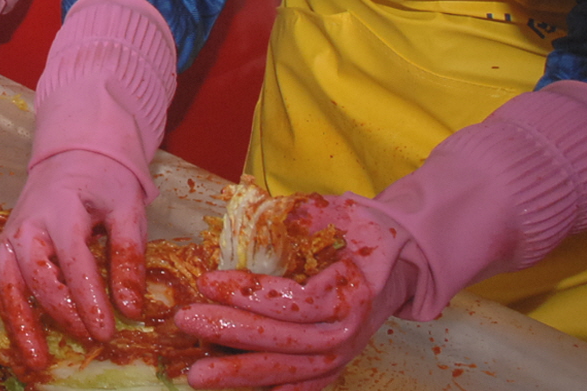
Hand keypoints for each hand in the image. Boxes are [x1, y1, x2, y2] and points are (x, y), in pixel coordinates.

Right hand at [0, 149, 152, 369]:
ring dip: (20, 321)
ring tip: (36, 358)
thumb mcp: (128, 210)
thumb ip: (128, 257)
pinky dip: (6, 308)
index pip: (72, 260)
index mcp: (61, 209)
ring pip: (6, 281)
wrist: (72, 155)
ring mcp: (10, 233)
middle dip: (62, 313)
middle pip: (36, 275)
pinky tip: (20, 335)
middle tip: (90, 340)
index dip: (89, 299)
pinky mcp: (4, 243)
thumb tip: (131, 308)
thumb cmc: (104, 182)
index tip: (107, 331)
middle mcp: (27, 223)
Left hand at [176, 199, 410, 389]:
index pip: (290, 301)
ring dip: (239, 373)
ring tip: (198, 374)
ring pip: (286, 370)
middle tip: (186, 321)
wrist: (400, 265)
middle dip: (228, 331)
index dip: (246, 293)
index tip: (206, 281)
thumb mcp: (333, 214)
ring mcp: (342, 355)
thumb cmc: (363, 233)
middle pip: (281, 339)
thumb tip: (248, 215)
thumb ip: (295, 219)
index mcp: (347, 293)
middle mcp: (345, 332)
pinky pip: (305, 388)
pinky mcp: (336, 367)